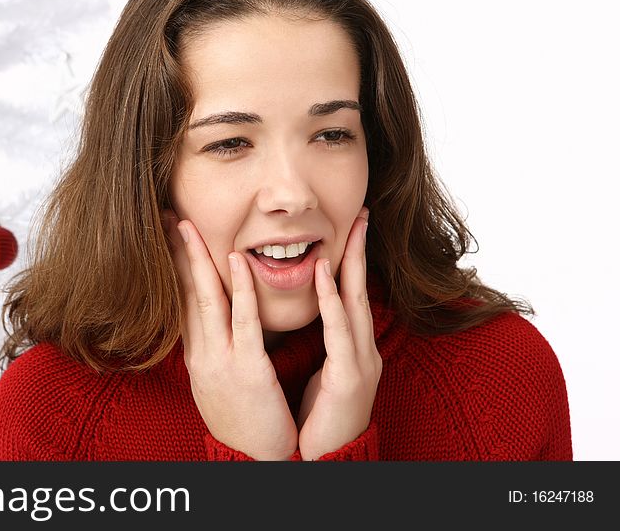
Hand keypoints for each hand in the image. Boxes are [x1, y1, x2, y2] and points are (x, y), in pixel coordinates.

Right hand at [161, 210, 298, 460]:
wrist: (253, 461)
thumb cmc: (242, 420)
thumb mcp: (217, 381)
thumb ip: (213, 349)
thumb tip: (205, 324)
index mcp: (196, 356)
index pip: (179, 301)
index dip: (172, 267)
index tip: (168, 236)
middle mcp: (201, 355)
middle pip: (182, 294)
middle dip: (174, 254)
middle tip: (167, 218)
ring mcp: (221, 362)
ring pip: (204, 301)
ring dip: (196, 261)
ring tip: (188, 227)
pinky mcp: (247, 369)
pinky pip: (242, 321)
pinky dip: (237, 288)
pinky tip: (236, 260)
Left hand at [297, 207, 382, 459]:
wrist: (325, 462)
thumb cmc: (318, 419)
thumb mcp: (322, 373)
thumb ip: (322, 344)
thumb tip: (313, 319)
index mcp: (351, 348)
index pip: (349, 293)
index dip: (350, 259)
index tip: (348, 226)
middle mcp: (361, 349)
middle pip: (359, 288)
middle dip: (361, 249)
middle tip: (361, 212)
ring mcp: (360, 362)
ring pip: (354, 301)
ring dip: (351, 261)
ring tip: (351, 226)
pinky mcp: (349, 377)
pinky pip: (338, 330)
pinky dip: (332, 298)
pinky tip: (324, 271)